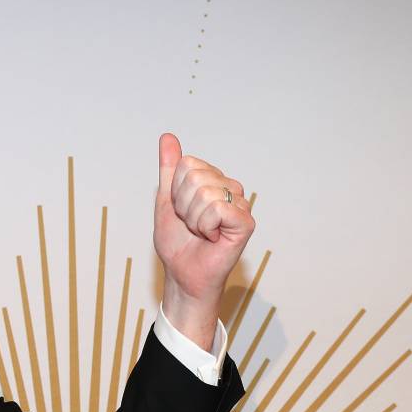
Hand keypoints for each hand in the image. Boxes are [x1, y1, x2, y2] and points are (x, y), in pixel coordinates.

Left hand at [154, 133, 255, 347]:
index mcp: (212, 180)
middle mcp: (230, 188)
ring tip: (201, 232)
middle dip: (182, 204)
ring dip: (193, 218)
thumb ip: (169, 169)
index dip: (175, 190)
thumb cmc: (177, 242)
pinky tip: (212, 237)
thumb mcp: (166, 200)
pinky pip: (217, 209)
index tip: (180, 210)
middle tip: (190, 224)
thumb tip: (168, 137)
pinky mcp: (246, 221)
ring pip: (205, 192)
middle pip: (195, 177)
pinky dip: (205, 226)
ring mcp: (240, 204)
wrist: (183, 274)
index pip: (187, 164)